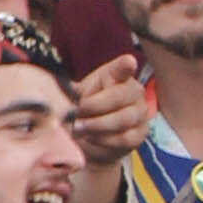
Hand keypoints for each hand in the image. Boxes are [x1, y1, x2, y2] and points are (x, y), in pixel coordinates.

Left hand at [62, 57, 150, 182]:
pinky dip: (104, 139)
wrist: (88, 136)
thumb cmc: (84, 109)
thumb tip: (61, 95)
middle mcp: (134, 91)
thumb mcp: (75, 96)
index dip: (126, 65)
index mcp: (116, 75)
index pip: (123, 67)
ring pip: (122, 119)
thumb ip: (71, 93)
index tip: (129, 62)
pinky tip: (92, 137)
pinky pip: (125, 138)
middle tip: (77, 113)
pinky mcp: (141, 133)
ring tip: (79, 127)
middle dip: (94, 106)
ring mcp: (140, 112)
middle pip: (118, 97)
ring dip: (96, 125)